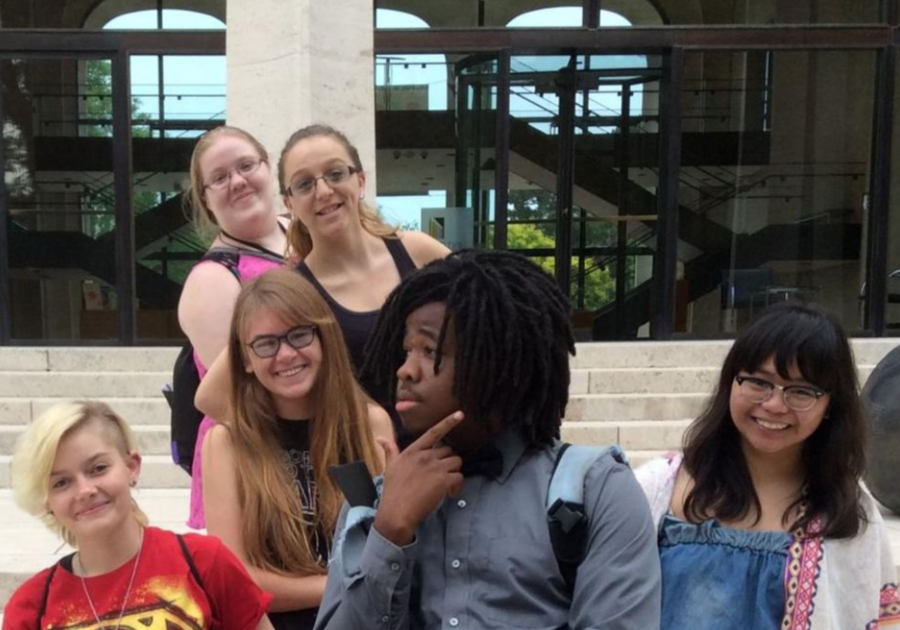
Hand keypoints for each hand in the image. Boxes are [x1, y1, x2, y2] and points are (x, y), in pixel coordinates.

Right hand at [373, 412, 464, 545]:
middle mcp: (425, 456)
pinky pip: (459, 477)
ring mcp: (435, 467)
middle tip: (441, 475)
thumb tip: (380, 438)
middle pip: (448, 450)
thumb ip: (389, 450)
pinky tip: (450, 494)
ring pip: (456, 462)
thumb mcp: (389, 467)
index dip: (448, 422)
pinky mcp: (443, 480)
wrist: (396, 512)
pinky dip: (457, 486)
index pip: (433, 432)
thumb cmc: (392, 491)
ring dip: (454, 473)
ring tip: (446, 485)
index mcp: (413, 451)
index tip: (460, 414)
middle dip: (448, 461)